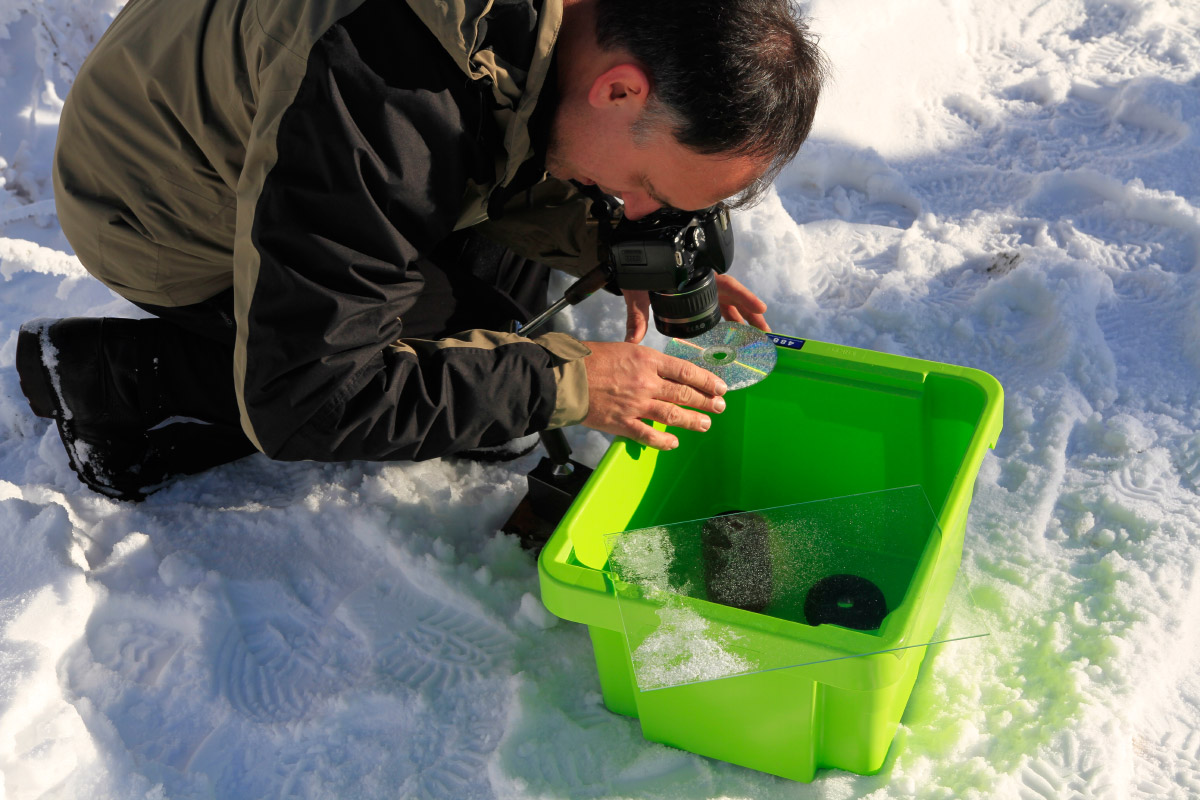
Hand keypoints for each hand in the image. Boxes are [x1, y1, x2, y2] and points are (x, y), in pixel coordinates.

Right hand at [580, 341, 727, 449]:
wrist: (564, 378)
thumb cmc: (589, 359)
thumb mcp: (623, 348)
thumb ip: (644, 360)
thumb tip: (660, 366)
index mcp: (647, 360)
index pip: (685, 371)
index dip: (706, 380)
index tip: (719, 387)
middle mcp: (646, 382)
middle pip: (684, 393)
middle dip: (706, 402)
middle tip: (719, 407)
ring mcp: (636, 405)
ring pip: (673, 415)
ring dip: (693, 421)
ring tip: (705, 424)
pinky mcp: (623, 423)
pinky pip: (649, 436)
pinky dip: (664, 441)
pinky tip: (674, 443)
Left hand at [621, 275, 768, 343]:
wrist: (629, 261)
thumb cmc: (636, 273)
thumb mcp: (638, 292)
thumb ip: (637, 314)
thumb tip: (632, 339)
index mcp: (695, 276)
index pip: (727, 285)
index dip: (745, 297)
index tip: (762, 308)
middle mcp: (702, 282)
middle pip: (733, 297)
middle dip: (751, 314)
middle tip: (766, 333)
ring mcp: (701, 289)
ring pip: (727, 304)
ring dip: (742, 319)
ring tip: (757, 337)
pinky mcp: (696, 296)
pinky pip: (718, 307)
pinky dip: (728, 318)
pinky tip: (735, 332)